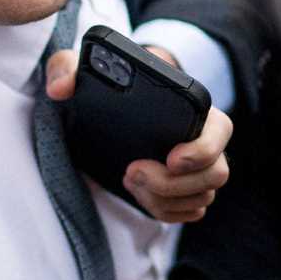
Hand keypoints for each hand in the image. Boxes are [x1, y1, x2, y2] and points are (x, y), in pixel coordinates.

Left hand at [45, 46, 231, 221]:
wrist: (107, 107)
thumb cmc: (103, 83)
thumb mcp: (79, 68)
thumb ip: (66, 67)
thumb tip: (60, 89)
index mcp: (192, 107)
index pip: (221, 130)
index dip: (202, 150)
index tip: (169, 158)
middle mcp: (203, 139)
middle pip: (215, 173)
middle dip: (172, 183)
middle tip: (131, 172)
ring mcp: (198, 168)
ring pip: (202, 197)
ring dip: (163, 198)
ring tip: (129, 179)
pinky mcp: (187, 189)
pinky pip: (190, 211)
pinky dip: (165, 211)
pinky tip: (140, 194)